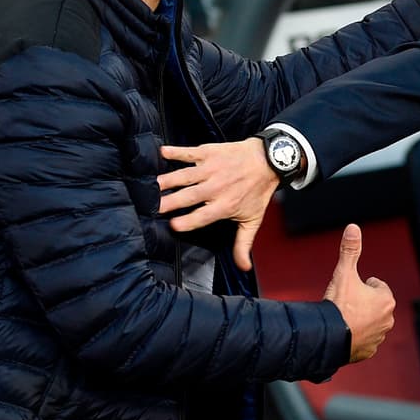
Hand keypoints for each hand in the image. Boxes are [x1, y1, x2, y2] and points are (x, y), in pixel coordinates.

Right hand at [158, 138, 278, 270]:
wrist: (269, 160)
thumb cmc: (258, 190)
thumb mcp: (253, 219)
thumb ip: (243, 244)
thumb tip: (243, 267)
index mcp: (225, 205)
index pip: (202, 216)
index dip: (186, 222)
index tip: (172, 226)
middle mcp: (216, 187)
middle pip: (188, 197)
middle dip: (169, 202)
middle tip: (153, 207)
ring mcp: (211, 169)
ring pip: (184, 176)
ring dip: (167, 180)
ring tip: (151, 186)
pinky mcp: (209, 153)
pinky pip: (189, 153)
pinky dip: (175, 152)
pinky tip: (162, 152)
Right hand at [323, 224, 394, 361]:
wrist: (329, 338)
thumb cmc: (339, 304)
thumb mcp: (344, 273)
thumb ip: (350, 250)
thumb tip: (353, 227)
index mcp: (386, 300)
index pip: (376, 286)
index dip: (361, 285)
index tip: (350, 290)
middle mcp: (388, 319)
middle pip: (374, 304)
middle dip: (362, 303)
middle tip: (345, 304)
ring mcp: (379, 337)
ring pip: (369, 322)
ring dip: (360, 319)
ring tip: (343, 319)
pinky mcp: (369, 351)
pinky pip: (364, 340)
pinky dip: (356, 336)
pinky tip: (344, 333)